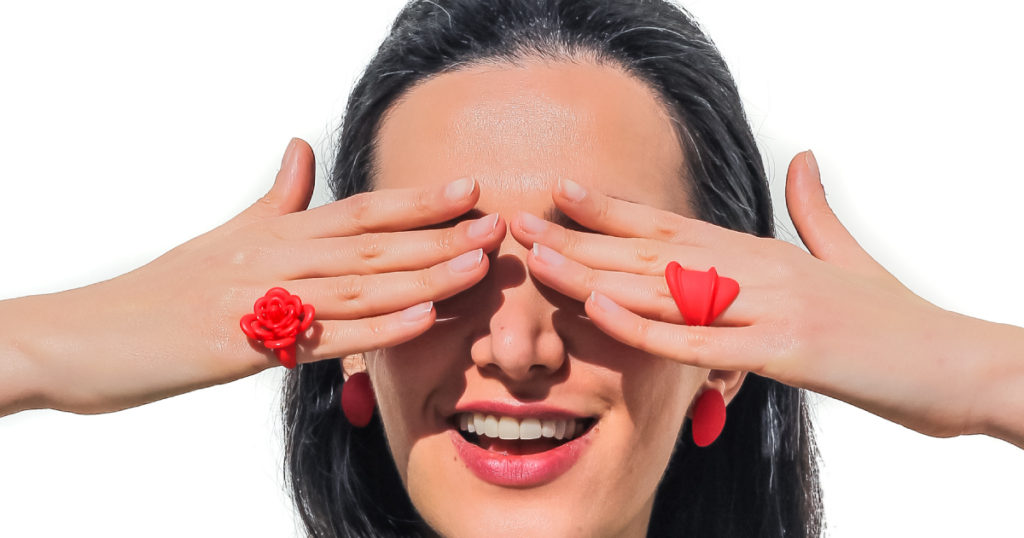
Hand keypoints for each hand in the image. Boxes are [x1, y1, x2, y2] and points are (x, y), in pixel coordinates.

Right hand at [5, 139, 504, 414]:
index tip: (469, 190)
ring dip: (424, 276)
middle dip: (440, 236)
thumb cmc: (165, 290)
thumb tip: (300, 147)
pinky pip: (323, 336)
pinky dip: (376, 328)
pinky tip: (421, 318)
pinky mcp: (244, 344)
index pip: (360, 210)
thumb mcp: (226, 236)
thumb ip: (275, 197)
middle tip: (498, 227)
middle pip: (372, 244)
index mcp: (277, 232)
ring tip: (478, 267)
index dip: (417, 200)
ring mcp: (260, 299)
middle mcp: (275, 257)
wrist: (90, 336)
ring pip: (359, 285)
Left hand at [510, 151, 992, 439]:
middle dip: (580, 240)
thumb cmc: (896, 322)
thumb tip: (804, 158)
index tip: (562, 195)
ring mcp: (772, 306)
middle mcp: (758, 269)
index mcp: (763, 252)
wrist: (962, 364)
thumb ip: (813, 210)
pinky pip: (701, 343)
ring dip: (593, 275)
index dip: (613, 211)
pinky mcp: (787, 348)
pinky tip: (601, 314)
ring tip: (536, 259)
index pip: (673, 226)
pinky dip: (648, 330)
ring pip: (664, 289)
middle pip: (652, 252)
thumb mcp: (846, 258)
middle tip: (518, 223)